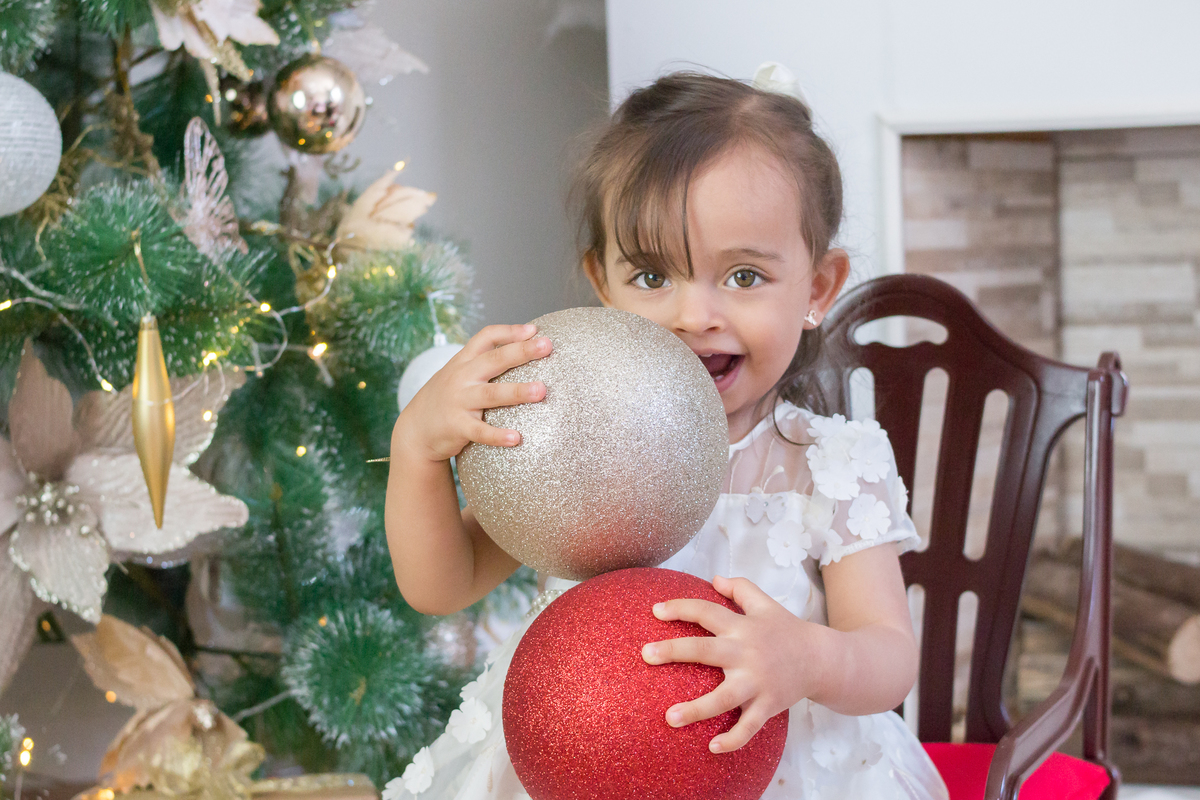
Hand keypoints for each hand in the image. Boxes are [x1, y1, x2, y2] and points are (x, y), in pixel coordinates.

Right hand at [393, 323, 550, 462]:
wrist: (415, 430)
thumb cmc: (447, 399)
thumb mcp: (458, 374)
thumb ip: (483, 363)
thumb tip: (522, 350)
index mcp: (464, 361)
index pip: (486, 337)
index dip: (509, 331)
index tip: (533, 330)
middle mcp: (461, 377)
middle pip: (494, 359)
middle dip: (522, 351)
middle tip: (547, 345)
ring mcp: (458, 401)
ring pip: (491, 394)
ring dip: (518, 392)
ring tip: (542, 390)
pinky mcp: (456, 426)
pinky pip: (480, 431)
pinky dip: (497, 435)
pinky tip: (517, 438)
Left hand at [641, 575, 821, 752]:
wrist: (823, 659)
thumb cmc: (787, 630)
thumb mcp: (766, 604)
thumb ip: (740, 589)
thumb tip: (714, 578)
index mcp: (742, 627)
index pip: (706, 612)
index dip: (681, 608)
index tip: (655, 610)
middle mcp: (747, 653)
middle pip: (706, 650)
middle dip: (674, 651)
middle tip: (645, 654)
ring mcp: (757, 682)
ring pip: (723, 698)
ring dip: (696, 709)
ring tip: (669, 718)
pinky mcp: (768, 705)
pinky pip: (749, 726)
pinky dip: (733, 739)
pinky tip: (712, 747)